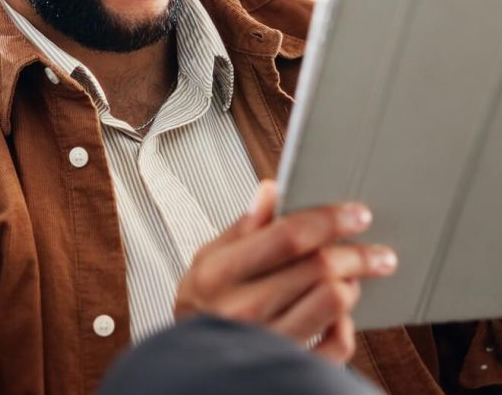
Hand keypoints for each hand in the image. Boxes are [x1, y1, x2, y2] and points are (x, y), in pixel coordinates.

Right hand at [174, 179, 396, 363]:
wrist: (188, 369)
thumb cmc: (202, 307)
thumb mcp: (207, 260)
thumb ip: (242, 227)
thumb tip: (270, 190)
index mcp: (220, 273)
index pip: (287, 236)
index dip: (328, 220)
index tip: (356, 214)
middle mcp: (243, 309)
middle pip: (319, 268)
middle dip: (356, 253)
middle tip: (375, 251)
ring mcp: (266, 345)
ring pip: (334, 302)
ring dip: (350, 285)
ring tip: (350, 278)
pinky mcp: (287, 371)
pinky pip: (337, 346)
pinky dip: (346, 326)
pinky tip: (339, 314)